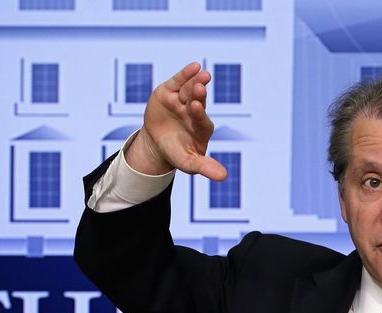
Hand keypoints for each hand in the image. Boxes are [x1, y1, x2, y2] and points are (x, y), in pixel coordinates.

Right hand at [127, 62, 226, 180]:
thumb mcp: (189, 163)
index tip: (196, 108)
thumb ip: (205, 167)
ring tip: (200, 72)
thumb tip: (224, 177)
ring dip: (194, 81)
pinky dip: (185, 74)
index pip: (201, 119)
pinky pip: (179, 81)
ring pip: (189, 89)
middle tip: (200, 88)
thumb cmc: (177, 153)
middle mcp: (193, 111)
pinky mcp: (169, 91)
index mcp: (201, 127)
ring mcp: (181, 100)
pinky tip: (194, 66)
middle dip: (198, 95)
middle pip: (197, 101)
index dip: (198, 113)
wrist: (157, 143)